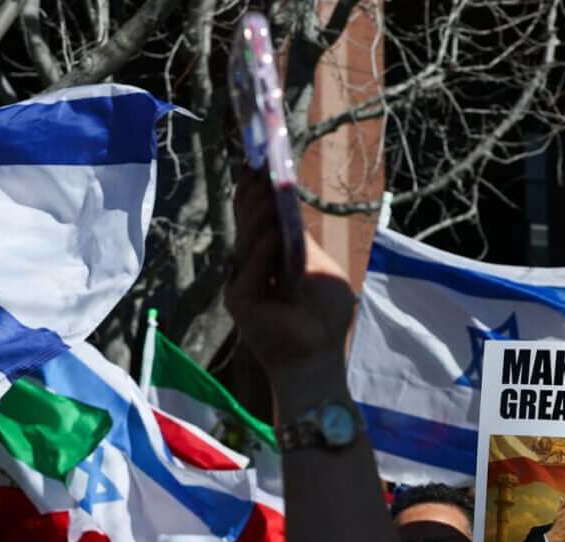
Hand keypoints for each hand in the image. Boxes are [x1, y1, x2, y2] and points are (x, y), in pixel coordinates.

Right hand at [224, 171, 356, 370]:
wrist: (318, 355)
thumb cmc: (324, 316)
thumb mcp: (319, 270)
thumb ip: (301, 243)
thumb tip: (287, 207)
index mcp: (272, 256)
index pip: (259, 218)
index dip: (257, 192)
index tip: (260, 163)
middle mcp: (254, 267)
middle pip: (248, 224)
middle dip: (253, 196)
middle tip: (257, 167)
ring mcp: (244, 283)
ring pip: (247, 243)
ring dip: (256, 216)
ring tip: (265, 192)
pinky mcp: (240, 302)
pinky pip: (251, 272)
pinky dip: (263, 253)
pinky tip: (274, 234)